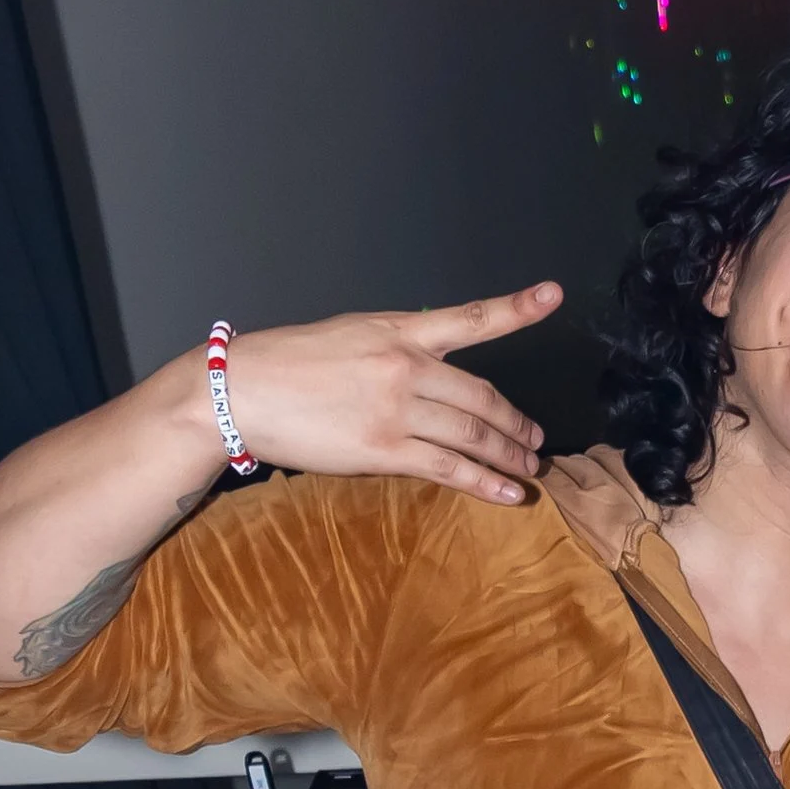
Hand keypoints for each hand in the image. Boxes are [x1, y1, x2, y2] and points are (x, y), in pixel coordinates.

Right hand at [174, 287, 558, 502]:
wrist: (237, 390)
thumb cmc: (284, 362)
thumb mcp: (347, 334)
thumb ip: (393, 347)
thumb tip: (427, 368)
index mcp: (397, 329)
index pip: (470, 318)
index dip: (517, 307)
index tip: (553, 295)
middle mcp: (406, 365)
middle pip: (483, 396)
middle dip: (515, 421)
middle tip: (535, 440)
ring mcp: (398, 408)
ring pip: (473, 434)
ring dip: (509, 454)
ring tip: (529, 469)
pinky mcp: (385, 448)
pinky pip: (450, 468)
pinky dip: (486, 482)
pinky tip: (510, 493)